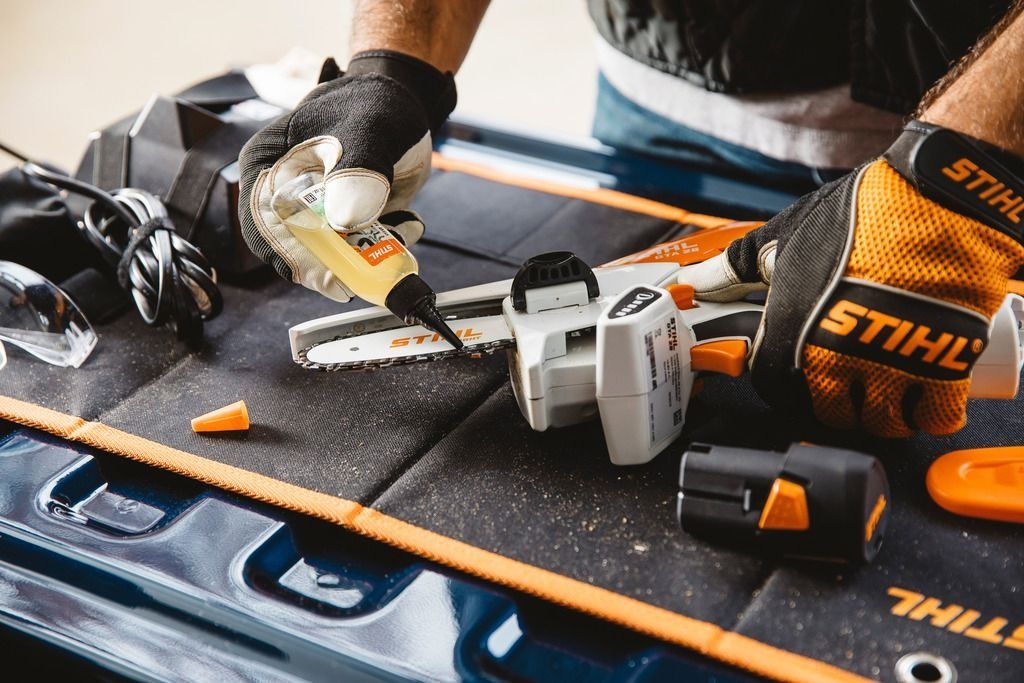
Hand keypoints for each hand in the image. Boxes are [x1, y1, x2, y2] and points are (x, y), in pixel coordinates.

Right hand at [238, 51, 455, 300]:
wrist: (406, 102)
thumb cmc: (375, 104)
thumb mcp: (368, 130)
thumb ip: (358, 170)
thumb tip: (347, 221)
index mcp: (268, 165)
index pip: (262, 222)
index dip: (289, 255)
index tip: (325, 277)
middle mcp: (286, 194)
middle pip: (297, 249)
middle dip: (337, 266)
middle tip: (369, 277)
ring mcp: (317, 213)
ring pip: (333, 257)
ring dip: (369, 258)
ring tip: (401, 230)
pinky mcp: (347, 224)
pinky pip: (361, 252)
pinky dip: (388, 246)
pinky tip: (409, 220)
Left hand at [679, 122, 1023, 436]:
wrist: (939, 198)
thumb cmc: (859, 214)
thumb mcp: (784, 235)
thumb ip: (735, 268)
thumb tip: (692, 283)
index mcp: (792, 331)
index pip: (772, 387)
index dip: (781, 384)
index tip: (793, 376)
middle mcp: (836, 359)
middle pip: (829, 412)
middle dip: (834, 403)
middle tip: (845, 383)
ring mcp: (891, 368)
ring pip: (880, 422)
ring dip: (881, 413)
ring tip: (886, 389)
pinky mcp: (945, 367)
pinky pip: (934, 416)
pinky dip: (928, 414)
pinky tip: (925, 395)